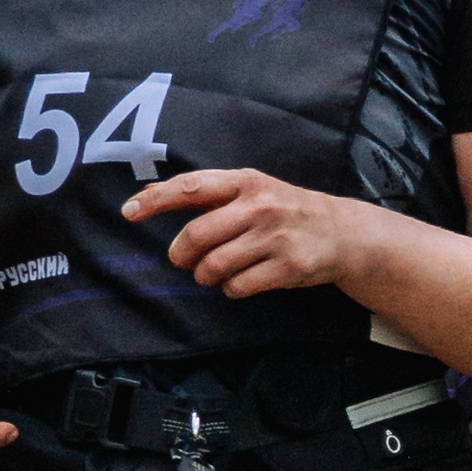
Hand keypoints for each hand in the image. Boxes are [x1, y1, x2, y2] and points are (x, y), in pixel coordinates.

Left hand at [127, 165, 359, 299]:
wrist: (342, 232)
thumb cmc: (285, 209)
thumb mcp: (251, 190)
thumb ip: (206, 194)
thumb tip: (150, 194)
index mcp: (245, 181)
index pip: (191, 187)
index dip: (156, 200)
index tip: (129, 212)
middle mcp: (259, 205)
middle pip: (197, 235)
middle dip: (182, 254)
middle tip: (184, 259)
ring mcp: (275, 237)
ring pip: (215, 265)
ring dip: (206, 275)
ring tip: (214, 272)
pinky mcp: (287, 267)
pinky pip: (237, 286)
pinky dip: (230, 289)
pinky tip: (240, 281)